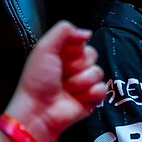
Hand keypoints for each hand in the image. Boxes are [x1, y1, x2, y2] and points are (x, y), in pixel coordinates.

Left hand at [4, 20, 105, 141]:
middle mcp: (76, 68)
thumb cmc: (38, 80)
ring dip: (80, 82)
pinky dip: (90, 94)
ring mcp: (85, 84)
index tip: (62, 57)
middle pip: (93, 56)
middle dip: (78, 66)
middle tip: (63, 76)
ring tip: (67, 91)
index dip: (75, 50)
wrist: (39, 111)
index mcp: (64, 55)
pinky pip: (103, 89)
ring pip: (98, 73)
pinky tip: (78, 100)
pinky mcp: (93, 99)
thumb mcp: (45, 48)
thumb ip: (64, 31)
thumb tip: (88, 33)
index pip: (83, 43)